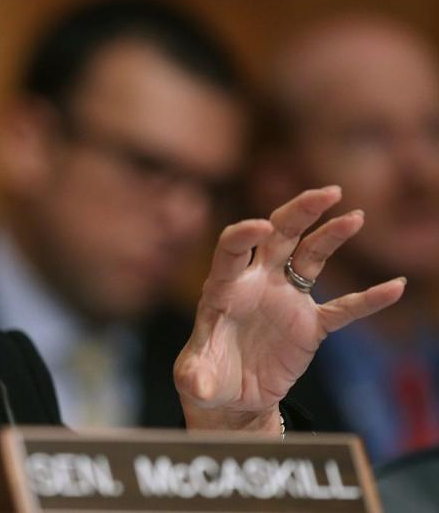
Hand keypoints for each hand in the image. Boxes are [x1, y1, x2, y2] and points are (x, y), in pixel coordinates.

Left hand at [174, 186, 405, 432]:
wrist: (233, 397)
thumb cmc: (207, 376)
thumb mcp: (196, 378)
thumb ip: (196, 378)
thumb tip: (198, 387)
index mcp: (224, 289)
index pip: (232, 250)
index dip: (244, 234)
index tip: (260, 226)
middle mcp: (257, 284)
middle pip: (278, 235)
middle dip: (299, 212)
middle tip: (328, 193)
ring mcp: (285, 300)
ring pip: (311, 257)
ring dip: (331, 236)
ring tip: (355, 216)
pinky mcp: (309, 324)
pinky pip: (343, 308)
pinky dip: (368, 300)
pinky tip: (394, 287)